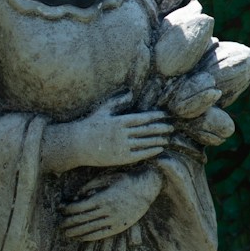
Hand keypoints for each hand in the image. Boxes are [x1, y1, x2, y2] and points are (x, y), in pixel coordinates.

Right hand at [43, 94, 172, 171]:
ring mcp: (122, 146)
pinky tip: (159, 149)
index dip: (156, 116)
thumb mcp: (103, 109)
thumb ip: (118, 101)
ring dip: (158, 140)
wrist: (77, 144)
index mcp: (120, 120)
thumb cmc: (90, 125)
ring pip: (145, 143)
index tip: (165, 115)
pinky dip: (151, 151)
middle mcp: (123, 133)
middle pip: (147, 130)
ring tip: (168, 138)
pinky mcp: (120, 157)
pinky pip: (140, 154)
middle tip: (172, 127)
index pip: (143, 118)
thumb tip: (131, 93)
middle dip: (161, 128)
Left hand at [61, 168, 162, 241]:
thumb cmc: (124, 179)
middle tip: (59, 224)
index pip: (79, 207)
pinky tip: (80, 238)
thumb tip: (75, 197)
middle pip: (82, 220)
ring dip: (76, 232)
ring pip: (90, 229)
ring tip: (66, 233)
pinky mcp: (120, 227)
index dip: (67, 209)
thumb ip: (90, 186)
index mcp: (103, 197)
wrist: (147, 186)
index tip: (60, 209)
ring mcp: (114, 220)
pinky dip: (88, 237)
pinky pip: (101, 235)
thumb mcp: (106, 177)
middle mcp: (108, 211)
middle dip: (68, 223)